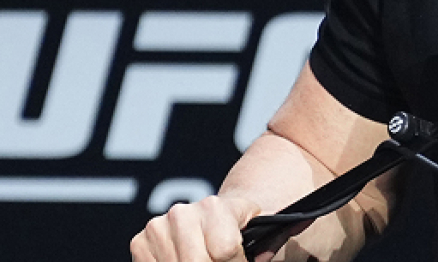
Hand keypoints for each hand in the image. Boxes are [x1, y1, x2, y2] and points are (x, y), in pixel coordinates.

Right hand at [130, 195, 269, 261]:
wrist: (218, 213)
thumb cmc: (243, 227)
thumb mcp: (262, 229)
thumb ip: (270, 241)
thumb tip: (270, 250)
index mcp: (215, 207)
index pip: (224, 251)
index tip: (242, 261)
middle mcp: (182, 213)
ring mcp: (158, 227)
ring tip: (211, 259)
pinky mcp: (140, 242)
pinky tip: (187, 261)